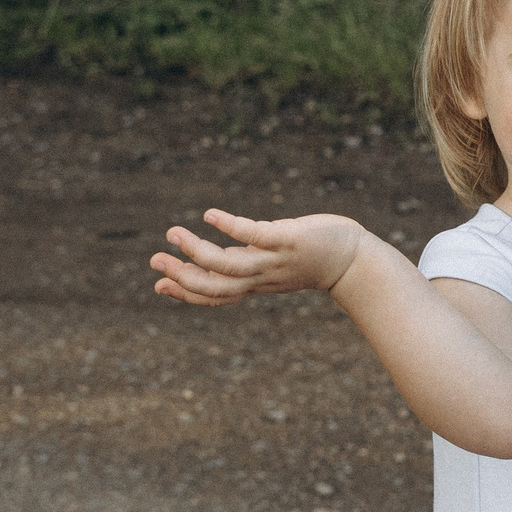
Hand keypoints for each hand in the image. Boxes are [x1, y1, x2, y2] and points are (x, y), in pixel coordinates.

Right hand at [150, 210, 369, 304]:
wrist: (355, 261)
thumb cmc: (313, 258)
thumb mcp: (273, 265)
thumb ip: (245, 262)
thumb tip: (212, 257)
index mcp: (256, 284)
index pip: (217, 296)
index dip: (187, 294)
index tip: (159, 285)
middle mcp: (263, 277)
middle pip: (216, 286)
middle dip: (182, 276)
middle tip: (155, 259)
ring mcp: (275, 259)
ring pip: (229, 264)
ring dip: (197, 251)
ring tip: (173, 233)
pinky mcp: (289, 239)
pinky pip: (255, 235)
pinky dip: (230, 226)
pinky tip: (210, 215)